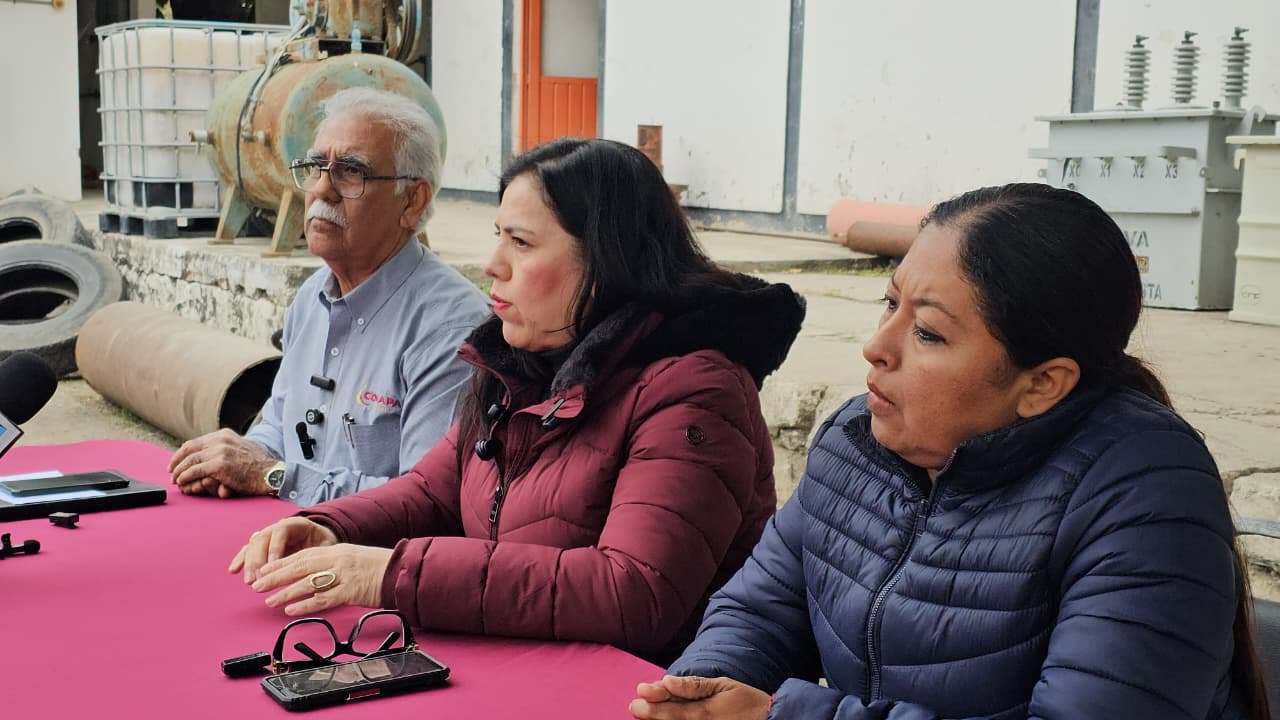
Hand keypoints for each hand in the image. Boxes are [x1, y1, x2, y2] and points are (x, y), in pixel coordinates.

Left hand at [169, 429, 277, 497]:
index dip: (182, 452)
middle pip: (189, 449)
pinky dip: (185, 477)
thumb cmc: (259, 466)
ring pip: (190, 460)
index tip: (176, 461)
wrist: (271, 473)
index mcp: (224, 434)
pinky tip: (182, 482)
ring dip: (179, 471)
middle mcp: (220, 440)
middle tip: (171, 471)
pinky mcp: (219, 465)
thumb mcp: (242, 448)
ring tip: (175, 480)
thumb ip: (226, 448)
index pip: (196, 441)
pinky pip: (195, 471)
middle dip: (177, 461)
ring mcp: (220, 452)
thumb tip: (213, 455)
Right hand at [229, 517, 339, 583]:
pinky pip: (248, 550)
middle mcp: (278, 527)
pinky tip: (233, 570)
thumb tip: (317, 566)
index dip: (275, 548)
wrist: (321, 539)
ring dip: (249, 563)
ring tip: (249, 580)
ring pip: (253, 545)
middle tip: (257, 578)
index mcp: (296, 524)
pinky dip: (241, 559)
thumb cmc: (324, 544)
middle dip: (258, 559)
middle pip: (263, 538)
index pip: (281, 531)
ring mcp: (268, 535)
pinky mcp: (262, 545)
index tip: (272, 566)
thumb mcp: (327, 546)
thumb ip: (320, 553)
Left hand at [248, 543, 392, 615]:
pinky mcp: (350, 591)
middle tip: (257, 585)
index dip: (281, 563)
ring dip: (286, 591)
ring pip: (308, 582)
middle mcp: (337, 560)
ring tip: (269, 600)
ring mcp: (344, 575)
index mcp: (337, 550)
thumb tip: (311, 573)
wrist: (401, 571)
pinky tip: (291, 609)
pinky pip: (323, 599)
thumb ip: (333, 563)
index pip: (303, 554)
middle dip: (276, 576)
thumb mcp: (353, 558)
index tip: (264, 570)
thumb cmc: (378, 567)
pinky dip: (305, 604)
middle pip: (300, 566)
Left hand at [630, 676, 770, 719]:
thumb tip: (667, 681)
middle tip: (635, 708)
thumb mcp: (722, 685)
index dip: (651, 702)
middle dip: (649, 715)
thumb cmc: (746, 702)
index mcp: (702, 713)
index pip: (669, 709)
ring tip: (647, 716)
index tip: (639, 692)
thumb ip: (694, 686)